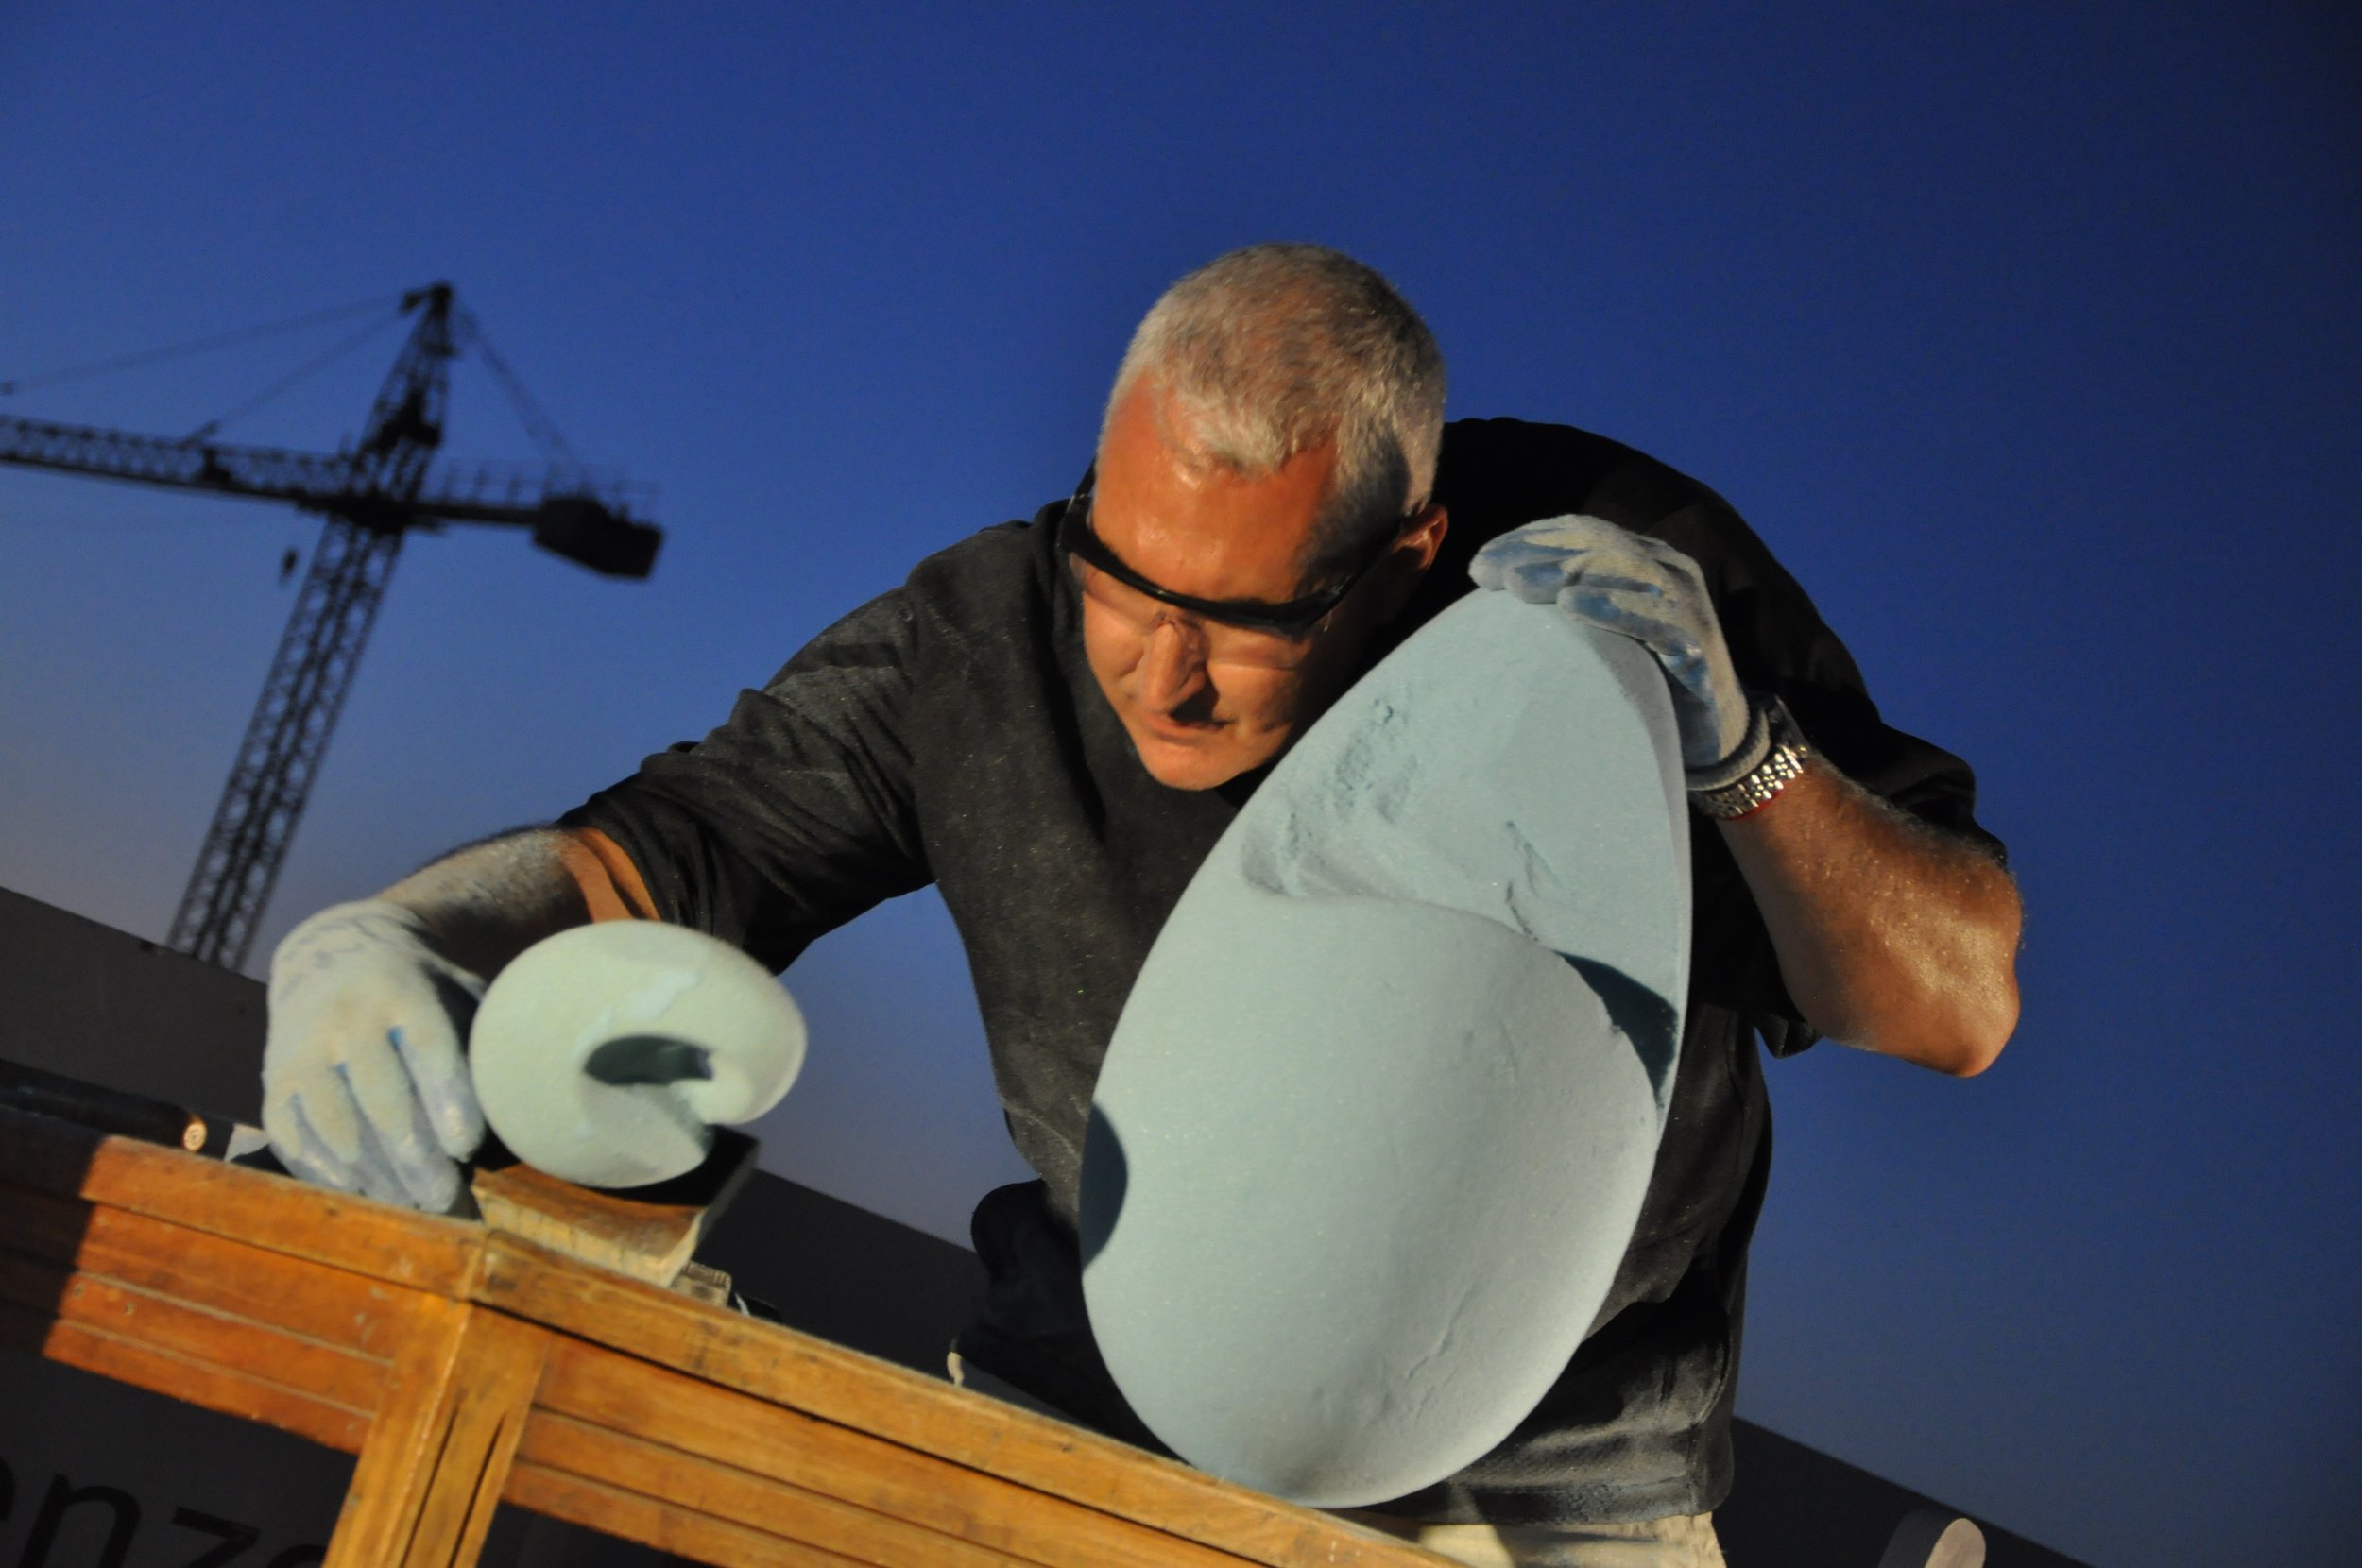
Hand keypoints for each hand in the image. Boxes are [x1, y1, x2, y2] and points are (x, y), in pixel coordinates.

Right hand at [262, 900, 487, 1210]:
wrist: (334, 953)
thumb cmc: (423, 988)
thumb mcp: (459, 987)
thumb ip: (490, 1034)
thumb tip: (533, 1096)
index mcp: (403, 989)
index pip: (428, 1045)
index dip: (447, 1097)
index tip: (467, 1146)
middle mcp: (346, 1018)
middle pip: (380, 1095)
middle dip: (414, 1154)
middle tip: (446, 1198)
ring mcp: (302, 1051)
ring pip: (335, 1122)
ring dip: (374, 1172)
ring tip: (412, 1206)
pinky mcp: (274, 1082)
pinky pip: (294, 1135)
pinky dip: (325, 1171)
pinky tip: (361, 1194)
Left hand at [1470, 514, 1753, 772]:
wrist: (1714, 732)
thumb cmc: (1647, 680)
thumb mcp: (1604, 635)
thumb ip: (1570, 607)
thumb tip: (1499, 598)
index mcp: (1643, 558)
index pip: (1582, 532)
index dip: (1529, 538)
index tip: (1481, 562)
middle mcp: (1668, 570)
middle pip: (1597, 545)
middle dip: (1537, 554)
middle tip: (1488, 573)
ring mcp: (1686, 604)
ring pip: (1622, 571)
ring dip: (1565, 573)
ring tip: (1517, 584)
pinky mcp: (1697, 644)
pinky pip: (1654, 618)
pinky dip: (1612, 607)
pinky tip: (1574, 605)